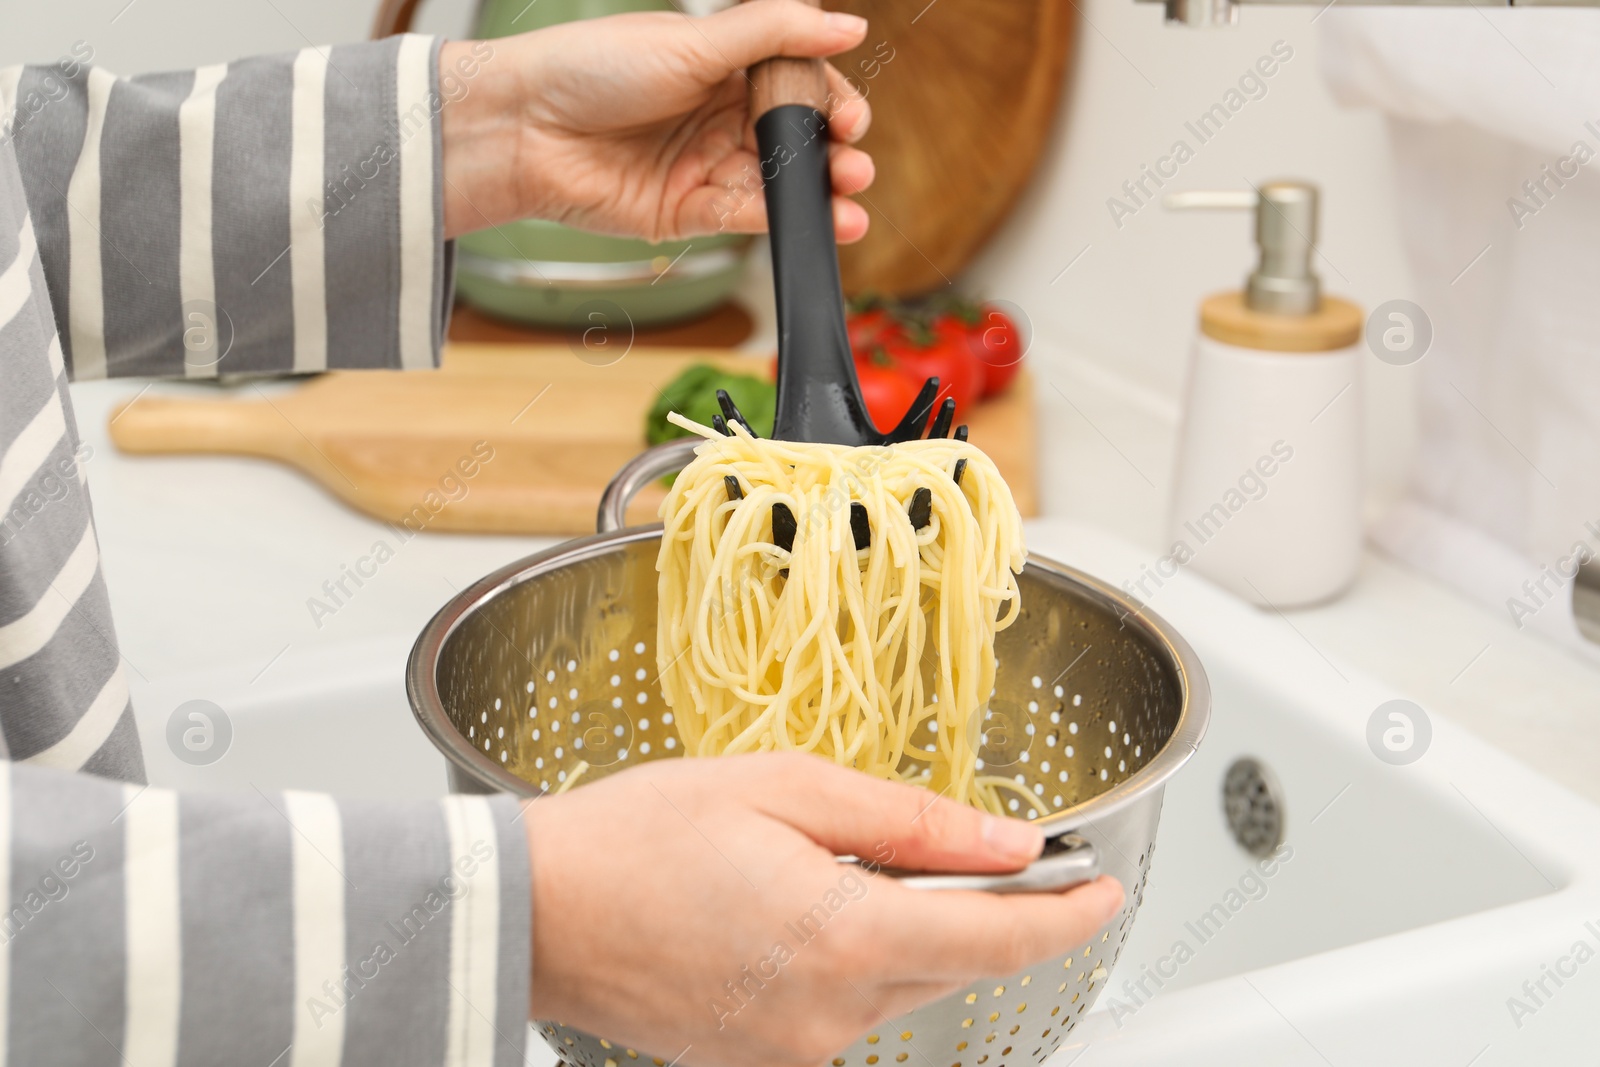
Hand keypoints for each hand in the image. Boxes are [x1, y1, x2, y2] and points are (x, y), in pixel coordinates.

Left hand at [438, 1, 875, 242]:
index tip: (848, 114)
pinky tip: (823, 219)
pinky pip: (749, 215)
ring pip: (779, 180)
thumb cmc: (592, 68)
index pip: (797, 82)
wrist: (525, 128)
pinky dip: (787, 219)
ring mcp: (706, 163)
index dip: (829, 99)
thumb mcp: (693, 40)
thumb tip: (848, 27)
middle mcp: (719, 114)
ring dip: (822, 189)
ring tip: (851, 190)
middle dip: (833, 149)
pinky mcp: (689, 210)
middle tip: (852, 158)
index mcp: (724, 64)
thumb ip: (774, 34)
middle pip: (796, 135)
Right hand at [522, 753, 1124, 1066]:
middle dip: (975, 908)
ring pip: (899, 987)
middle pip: (950, 964)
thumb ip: (910, 823)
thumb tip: (1008, 846)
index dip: (1068, 915)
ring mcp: (796, 1052)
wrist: (534, 914)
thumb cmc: (639, 837)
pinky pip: (846, 1010)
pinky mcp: (764, 1063)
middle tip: (958, 845)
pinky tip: (797, 908)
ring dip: (903, 929)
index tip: (1104, 887)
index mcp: (844, 940)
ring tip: (830, 862)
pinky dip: (852, 958)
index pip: (999, 941)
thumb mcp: (784, 790)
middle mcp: (831, 1018)